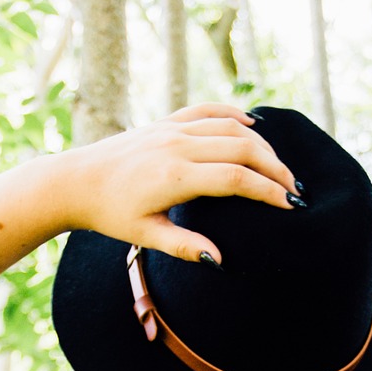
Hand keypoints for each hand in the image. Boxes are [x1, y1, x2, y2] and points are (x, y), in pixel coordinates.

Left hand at [56, 102, 301, 265]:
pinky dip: (235, 115)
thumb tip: (219, 260)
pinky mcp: (166, 120)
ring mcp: (172, 128)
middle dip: (276, 169)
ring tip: (279, 168)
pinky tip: (253, 125)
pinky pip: (209, 110)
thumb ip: (183, 247)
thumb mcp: (144, 236)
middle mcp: (177, 146)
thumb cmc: (109, 214)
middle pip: (244, 148)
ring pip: (232, 127)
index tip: (291, 206)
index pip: (237, 179)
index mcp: (174, 177)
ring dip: (262, 145)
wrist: (76, 181)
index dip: (269, 192)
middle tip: (294, 189)